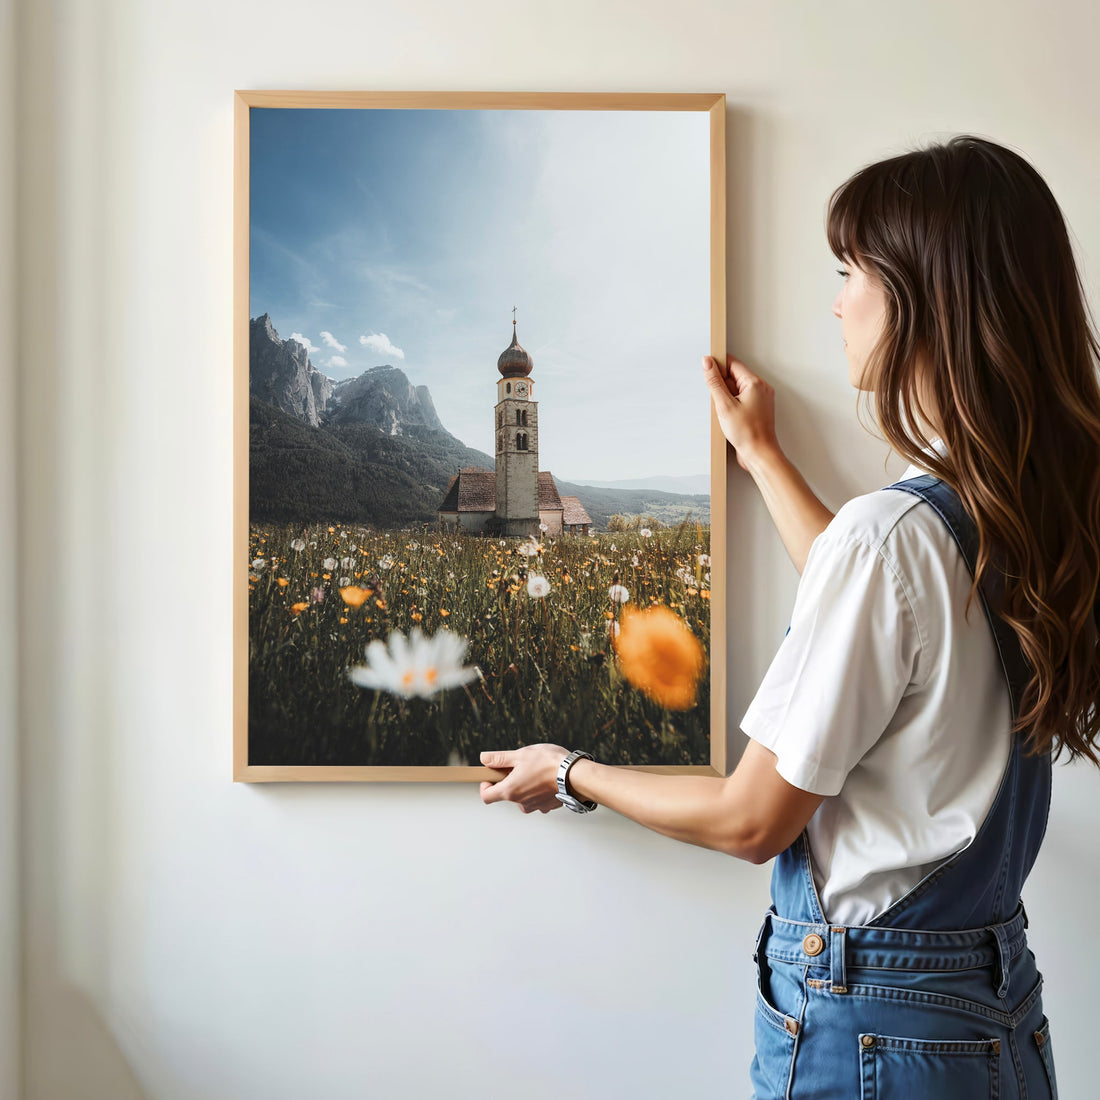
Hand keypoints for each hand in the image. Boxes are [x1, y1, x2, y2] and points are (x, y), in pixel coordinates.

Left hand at [479, 744, 569, 813]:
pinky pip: (537, 799)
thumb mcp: (520, 755)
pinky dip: (538, 790)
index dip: (485, 785)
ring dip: (525, 786)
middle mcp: (521, 802)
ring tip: (536, 770)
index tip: (491, 776)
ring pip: (523, 797)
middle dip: (509, 781)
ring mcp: (535, 806)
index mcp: (510, 790)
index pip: (486, 796)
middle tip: (519, 766)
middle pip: (506, 795)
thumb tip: (484, 758)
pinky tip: (546, 778)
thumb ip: (499, 758)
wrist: (576, 775)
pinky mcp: (548, 806)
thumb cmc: (549, 764)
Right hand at [702, 353, 779, 471]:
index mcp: (755, 383)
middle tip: (718, 401)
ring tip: (726, 412)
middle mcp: (761, 388)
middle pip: (734, 376)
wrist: (759, 454)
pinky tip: (729, 417)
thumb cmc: (747, 433)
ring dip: (726, 397)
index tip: (707, 370)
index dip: (718, 366)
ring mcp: (760, 399)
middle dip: (722, 386)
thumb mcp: (724, 405)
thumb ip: (714, 382)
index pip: (733, 364)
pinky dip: (732, 405)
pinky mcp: (757, 409)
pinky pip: (741, 400)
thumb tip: (708, 362)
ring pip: (737, 389)